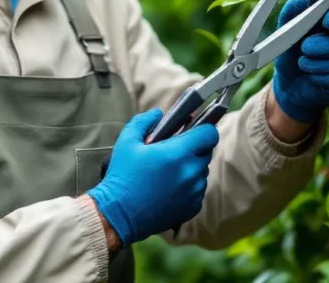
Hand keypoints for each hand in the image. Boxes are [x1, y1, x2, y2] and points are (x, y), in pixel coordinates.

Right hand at [86, 109, 218, 246]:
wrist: (118, 214)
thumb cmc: (122, 176)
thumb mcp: (127, 141)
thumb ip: (144, 121)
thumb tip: (158, 114)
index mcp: (178, 153)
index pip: (210, 134)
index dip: (203, 129)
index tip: (192, 130)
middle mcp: (191, 172)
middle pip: (206, 152)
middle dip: (194, 148)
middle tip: (174, 151)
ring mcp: (193, 192)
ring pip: (202, 172)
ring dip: (191, 168)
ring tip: (168, 172)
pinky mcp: (192, 208)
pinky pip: (198, 191)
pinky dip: (188, 187)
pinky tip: (169, 188)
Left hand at [271, 0, 328, 122]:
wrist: (288, 85)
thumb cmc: (289, 52)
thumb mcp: (284, 33)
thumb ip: (290, 14)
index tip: (326, 22)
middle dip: (323, 45)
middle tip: (304, 48)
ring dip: (318, 63)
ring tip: (303, 63)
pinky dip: (322, 78)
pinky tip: (312, 77)